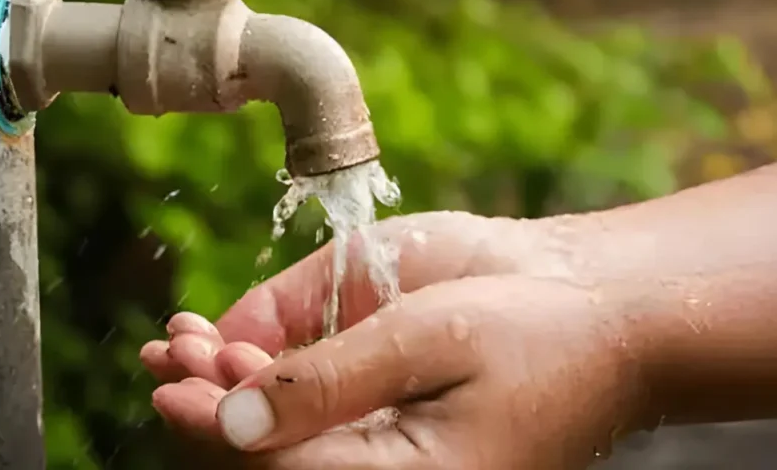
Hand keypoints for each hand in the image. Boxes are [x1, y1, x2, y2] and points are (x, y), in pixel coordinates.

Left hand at [141, 211, 582, 460]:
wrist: (606, 322)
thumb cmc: (538, 329)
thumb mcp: (432, 338)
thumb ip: (330, 381)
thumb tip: (229, 420)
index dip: (213, 427)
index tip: (170, 380)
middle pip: (269, 468)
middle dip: (210, 410)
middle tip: (171, 352)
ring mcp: (393, 455)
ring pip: (286, 447)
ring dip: (228, 395)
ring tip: (181, 346)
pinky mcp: (398, 429)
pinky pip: (320, 422)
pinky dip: (271, 381)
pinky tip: (236, 347)